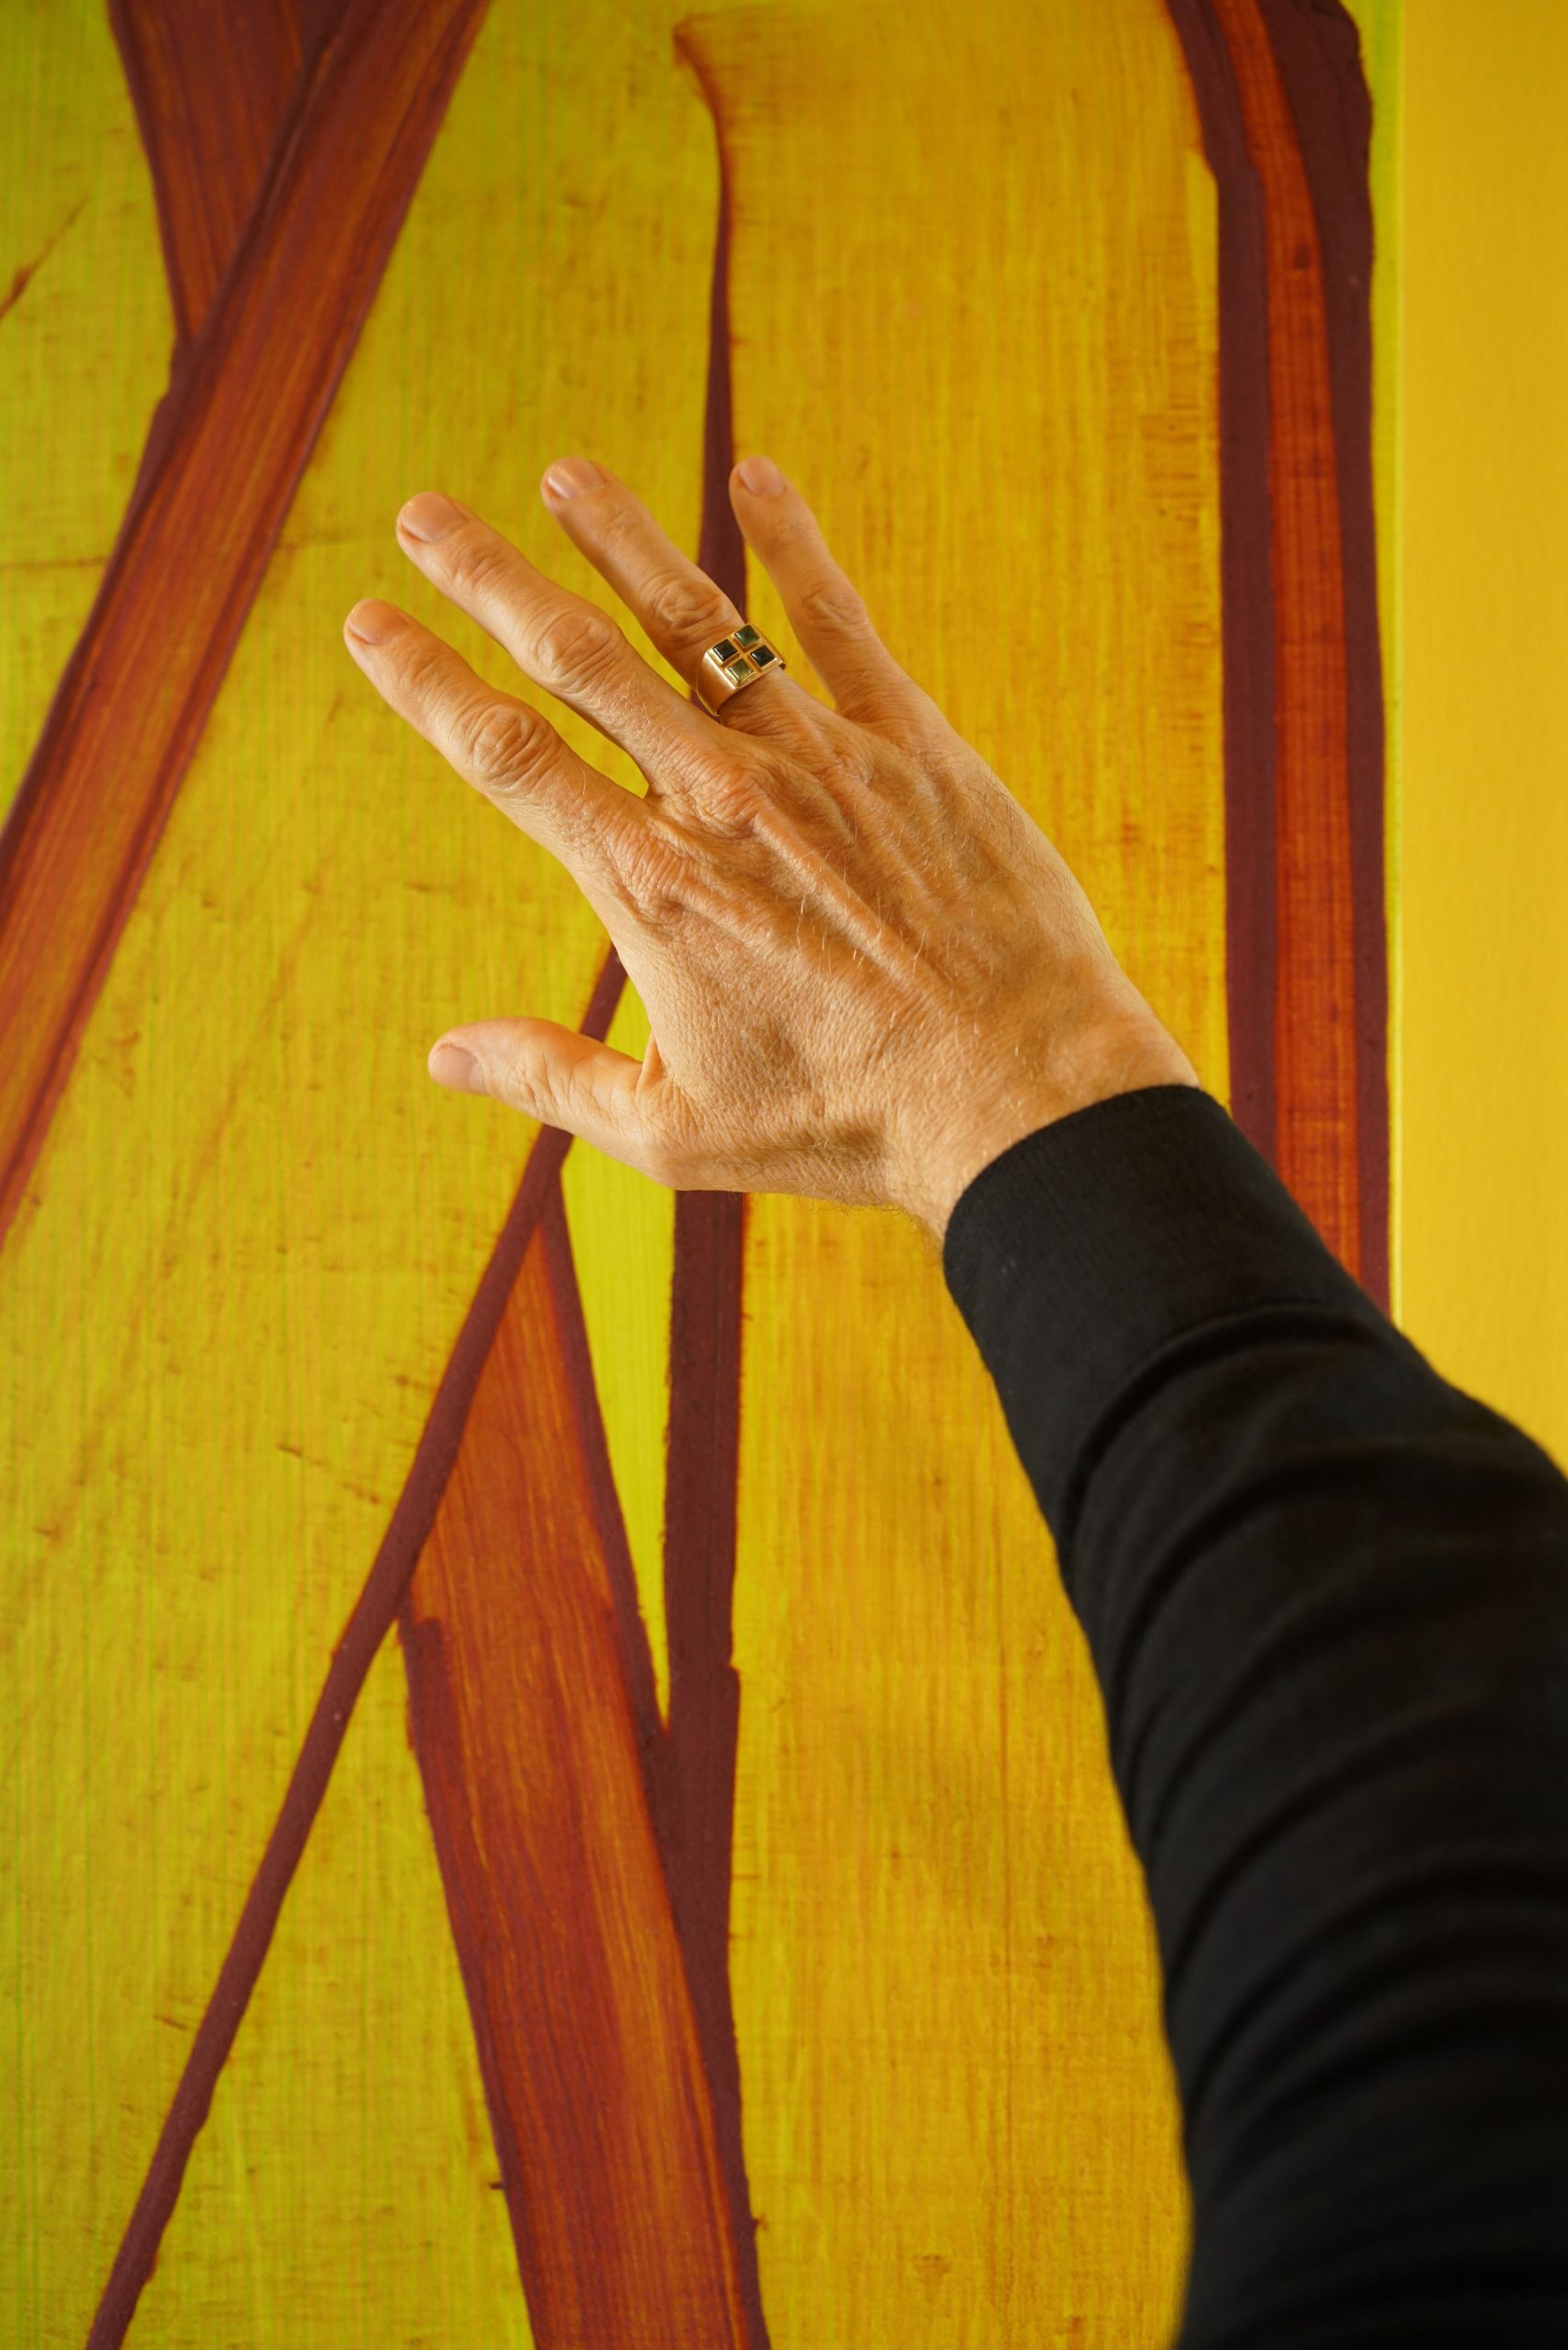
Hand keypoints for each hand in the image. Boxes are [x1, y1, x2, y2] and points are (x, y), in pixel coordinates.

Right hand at [343, 454, 1199, 1238]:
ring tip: (561, 473)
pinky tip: (759, 475)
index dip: (426, 683)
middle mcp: (718, 799)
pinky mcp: (909, 743)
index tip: (368, 622)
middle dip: (489, 578)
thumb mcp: (677, 1132)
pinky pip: (838, 620)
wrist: (1014, 1093)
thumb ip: (552, 1078)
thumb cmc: (845, 1125)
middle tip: (423, 514)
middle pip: (578, 659)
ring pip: (695, 618)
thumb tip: (443, 1057)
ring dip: (618, 536)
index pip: (507, 757)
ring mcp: (815, 758)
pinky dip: (794, 543)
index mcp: (650, 885)